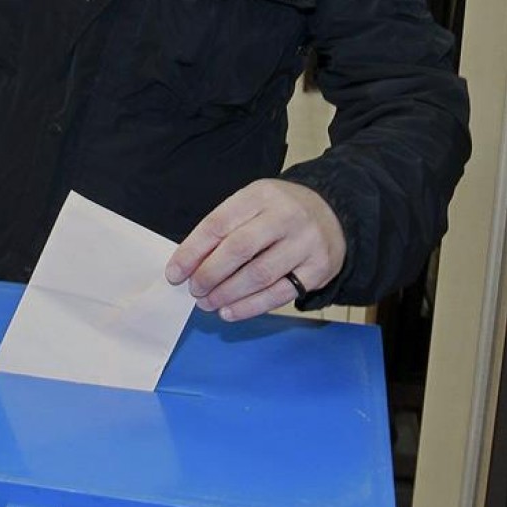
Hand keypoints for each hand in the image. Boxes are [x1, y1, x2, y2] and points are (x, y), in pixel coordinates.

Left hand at [165, 179, 345, 320]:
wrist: (332, 213)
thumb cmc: (278, 212)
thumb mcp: (251, 205)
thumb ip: (223, 230)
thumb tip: (188, 266)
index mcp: (260, 195)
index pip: (218, 224)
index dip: (191, 252)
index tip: (174, 274)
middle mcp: (285, 216)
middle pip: (238, 250)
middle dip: (209, 274)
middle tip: (194, 290)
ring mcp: (305, 243)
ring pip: (259, 275)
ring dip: (227, 294)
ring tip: (208, 303)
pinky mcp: (318, 269)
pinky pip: (279, 294)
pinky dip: (249, 307)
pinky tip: (230, 311)